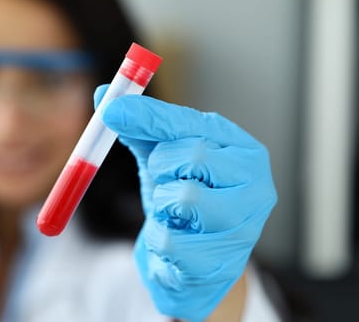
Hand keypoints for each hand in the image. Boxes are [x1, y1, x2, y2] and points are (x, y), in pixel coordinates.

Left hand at [94, 85, 277, 320]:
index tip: (113, 110)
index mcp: (242, 150)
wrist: (191, 264)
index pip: (194, 123)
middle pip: (195, 155)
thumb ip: (139, 128)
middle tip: (165, 180)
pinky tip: (173, 242)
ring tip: (172, 214)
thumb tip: (103, 94)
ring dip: (161, 205)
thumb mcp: (162, 159)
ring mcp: (246, 226)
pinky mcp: (224, 264)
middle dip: (163, 167)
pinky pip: (170, 241)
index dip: (151, 115)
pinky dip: (157, 240)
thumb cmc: (182, 202)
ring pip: (184, 198)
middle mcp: (255, 184)